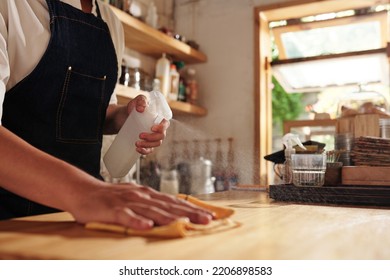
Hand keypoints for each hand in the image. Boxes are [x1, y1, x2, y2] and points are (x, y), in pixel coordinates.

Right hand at [70, 183, 213, 229]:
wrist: (83, 191)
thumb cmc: (111, 198)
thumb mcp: (135, 198)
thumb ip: (151, 205)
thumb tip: (171, 211)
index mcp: (148, 194)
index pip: (174, 201)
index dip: (192, 208)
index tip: (209, 215)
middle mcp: (141, 196)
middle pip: (168, 206)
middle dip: (189, 213)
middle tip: (207, 220)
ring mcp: (127, 202)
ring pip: (152, 211)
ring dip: (170, 218)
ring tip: (187, 224)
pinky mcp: (112, 210)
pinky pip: (126, 216)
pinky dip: (136, 221)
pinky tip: (147, 226)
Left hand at [127, 95, 169, 154]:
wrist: (122, 117)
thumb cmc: (133, 108)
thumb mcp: (136, 101)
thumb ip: (141, 100)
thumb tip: (142, 109)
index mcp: (158, 119)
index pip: (165, 125)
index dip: (161, 128)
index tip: (151, 128)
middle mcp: (158, 129)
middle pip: (161, 136)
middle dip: (152, 138)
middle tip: (140, 135)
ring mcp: (153, 137)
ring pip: (156, 144)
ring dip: (148, 145)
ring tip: (136, 143)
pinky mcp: (146, 143)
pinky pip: (150, 150)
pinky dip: (145, 151)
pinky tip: (138, 149)